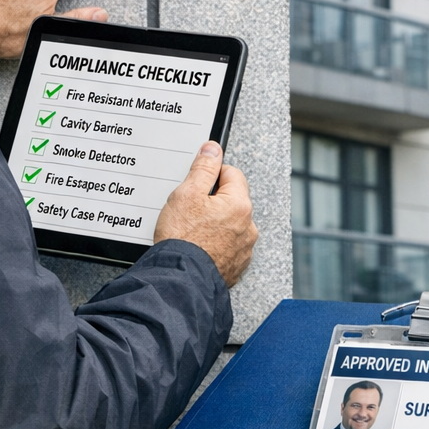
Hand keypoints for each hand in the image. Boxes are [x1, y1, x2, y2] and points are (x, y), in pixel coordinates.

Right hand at [155, 142, 255, 286]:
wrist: (179, 280)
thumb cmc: (182, 239)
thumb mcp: (186, 194)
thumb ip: (203, 168)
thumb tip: (213, 149)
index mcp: (240, 205)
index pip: (231, 173)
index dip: (211, 175)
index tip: (196, 185)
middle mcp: (248, 227)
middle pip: (231, 200)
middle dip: (212, 201)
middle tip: (189, 211)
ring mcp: (243, 249)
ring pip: (229, 225)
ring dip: (215, 224)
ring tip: (192, 232)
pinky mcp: (235, 267)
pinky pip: (227, 247)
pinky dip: (215, 244)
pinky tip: (198, 247)